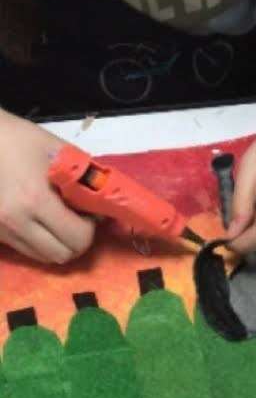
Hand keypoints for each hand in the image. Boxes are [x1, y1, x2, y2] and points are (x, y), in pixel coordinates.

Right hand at [0, 111, 95, 263]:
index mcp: (34, 200)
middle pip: (62, 255)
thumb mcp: (60, 153)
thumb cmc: (20, 140)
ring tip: (57, 221)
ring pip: (43, 257)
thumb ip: (86, 181)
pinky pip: (25, 250)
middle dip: (77, 241)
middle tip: (76, 220)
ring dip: (58, 244)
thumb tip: (103, 210)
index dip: (89, 228)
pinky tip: (38, 221)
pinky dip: (39, 243)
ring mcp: (0, 229)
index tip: (87, 213)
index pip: (77, 238)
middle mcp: (15, 220)